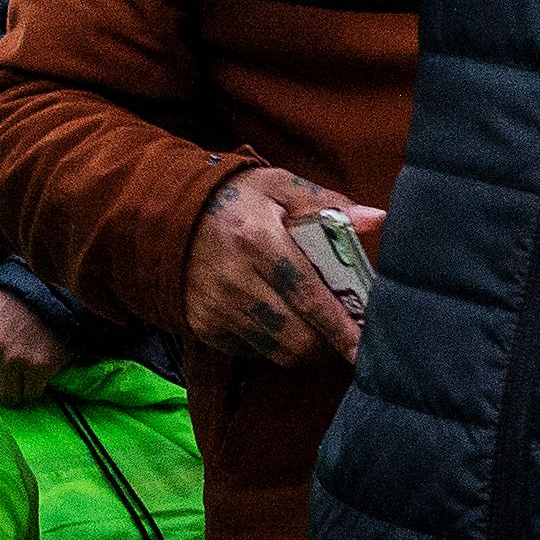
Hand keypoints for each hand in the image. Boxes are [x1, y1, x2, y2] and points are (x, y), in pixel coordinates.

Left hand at [0, 289, 71, 405]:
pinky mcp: (38, 367)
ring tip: (21, 369)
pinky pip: (31, 394)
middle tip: (5, 371)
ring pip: (9, 398)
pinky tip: (34, 368)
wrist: (43, 295)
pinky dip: (34, 386)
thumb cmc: (5, 310)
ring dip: (16, 388)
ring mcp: (13, 359)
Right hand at [182, 164, 366, 367]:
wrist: (163, 214)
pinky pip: (255, 351)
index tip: (366, 346)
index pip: (310, 297)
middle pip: (298, 338)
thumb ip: (327, 204)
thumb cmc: (234, 199)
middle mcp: (235, 281)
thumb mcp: (278, 186)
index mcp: (258, 240)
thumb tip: (376, 219)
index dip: (342, 328)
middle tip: (348, 334)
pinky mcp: (205, 328)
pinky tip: (282, 320)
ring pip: (279, 352)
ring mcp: (217, 309)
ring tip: (320, 330)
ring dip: (307, 348)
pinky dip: (276, 344)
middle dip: (330, 344)